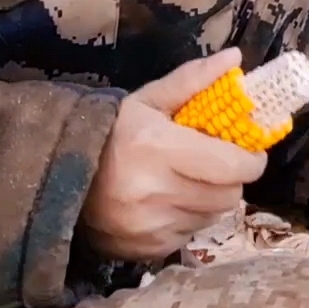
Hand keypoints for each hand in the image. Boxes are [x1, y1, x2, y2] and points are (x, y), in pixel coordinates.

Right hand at [81, 48, 268, 260]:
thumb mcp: (147, 101)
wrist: (56, 174)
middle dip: (230, 180)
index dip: (251, 161)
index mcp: (158, 148)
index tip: (250, 153)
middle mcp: (155, 191)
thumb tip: (235, 57)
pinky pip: (187, 237)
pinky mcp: (143, 250)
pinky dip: (187, 221)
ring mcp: (148, 226)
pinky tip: (168, 204)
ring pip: (211, 219)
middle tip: (218, 167)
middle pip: (228, 197)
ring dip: (209, 201)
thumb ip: (193, 80)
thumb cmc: (110, 133)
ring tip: (188, 183)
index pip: (232, 166)